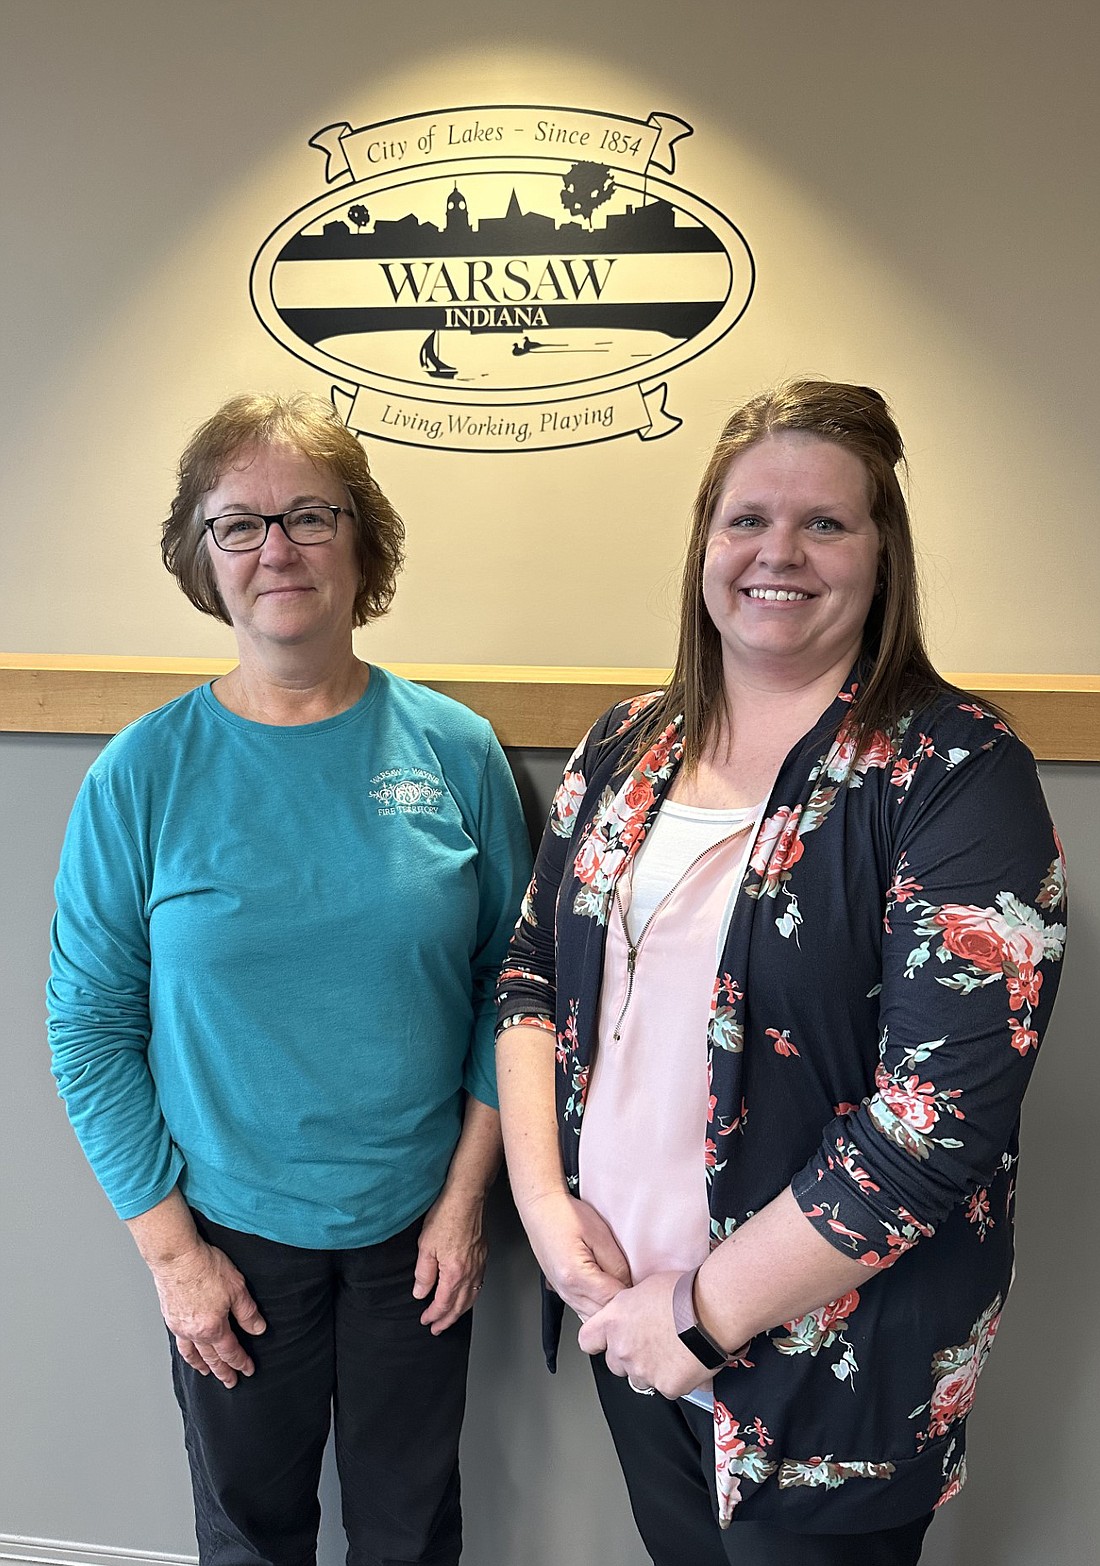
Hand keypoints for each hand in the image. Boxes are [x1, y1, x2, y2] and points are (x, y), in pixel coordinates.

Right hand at [151, 1239, 265, 1387]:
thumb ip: (248, 1313)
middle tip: (230, 1382)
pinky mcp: (169, 1318)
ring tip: (207, 1372)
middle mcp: (194, 1333)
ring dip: (202, 1365)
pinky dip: (187, 1352)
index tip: (248, 1370)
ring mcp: (179, 1327)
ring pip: (192, 1354)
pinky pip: (179, 1343)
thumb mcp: (237, 1288)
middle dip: (223, 1372)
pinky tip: (189, 1349)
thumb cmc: (205, 1267)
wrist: (176, 1256)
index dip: (241, 1362)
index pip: (230, 1352)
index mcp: (213, 1328)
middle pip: (211, 1358)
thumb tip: (258, 1329)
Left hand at [413, 1187, 488, 1333]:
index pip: (443, 1304)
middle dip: (447, 1320)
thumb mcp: (425, 1247)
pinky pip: (478, 1284)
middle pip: (459, 1306)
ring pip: (472, 1297)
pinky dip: (471, 1296)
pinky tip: (467, 1295)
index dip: (433, 1315)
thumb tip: (421, 1292)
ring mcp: (479, 1265)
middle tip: (438, 1328)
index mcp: (454, 1274)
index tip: (425, 1321)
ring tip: (451, 1317)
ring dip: (460, 1311)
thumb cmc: (446, 1218)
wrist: (466, 1199)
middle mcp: (469, 1273)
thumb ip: (424, 1274)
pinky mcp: (482, 1256)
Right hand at [521, 1190, 631, 1321]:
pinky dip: (599, 1308)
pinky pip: (584, 1311)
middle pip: (603, 1316)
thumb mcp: (600, 1234)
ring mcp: (563, 1294)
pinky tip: (608, 1295)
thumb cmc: (566, 1215)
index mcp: (576, 1277)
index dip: (633, 1297)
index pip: (613, 1301)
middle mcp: (567, 1291)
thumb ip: (617, 1264)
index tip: (645, 1290)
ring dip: (610, 1310)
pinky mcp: (563, 1292)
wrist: (540, 1209)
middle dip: (622, 1308)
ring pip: (593, 1318)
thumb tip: (629, 1286)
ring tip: (624, 1292)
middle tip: (639, 1294)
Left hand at [578, 1271, 712, 1399]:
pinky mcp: (667, 1387)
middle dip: (629, 1356)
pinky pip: (667, 1388)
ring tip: (673, 1350)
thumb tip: (632, 1314)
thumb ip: (629, 1307)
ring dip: (651, 1370)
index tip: (605, 1340)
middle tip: (651, 1343)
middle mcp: (623, 1349)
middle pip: (615, 1363)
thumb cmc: (685, 1291)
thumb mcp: (645, 1287)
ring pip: (640, 1379)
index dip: (598, 1341)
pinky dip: (676, 1379)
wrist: (713, 1310)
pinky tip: (689, 1360)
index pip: (587, 1340)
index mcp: (614, 1321)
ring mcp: (644, 1371)